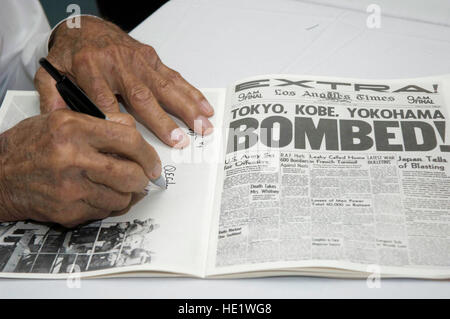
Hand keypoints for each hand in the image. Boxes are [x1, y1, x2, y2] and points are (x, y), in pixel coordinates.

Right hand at [0, 110, 159, 227]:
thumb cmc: (31, 145)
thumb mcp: (62, 119)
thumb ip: (101, 122)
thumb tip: (135, 131)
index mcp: (73, 128)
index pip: (128, 139)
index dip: (147, 153)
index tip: (152, 161)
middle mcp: (72, 158)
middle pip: (130, 173)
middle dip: (144, 177)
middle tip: (144, 176)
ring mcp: (70, 188)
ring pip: (122, 197)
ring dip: (128, 193)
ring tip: (120, 185)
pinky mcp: (68, 211)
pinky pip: (105, 212)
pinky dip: (110, 205)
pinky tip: (100, 194)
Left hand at [34, 16, 213, 148]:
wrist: (87, 28)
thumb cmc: (73, 54)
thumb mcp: (51, 72)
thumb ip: (52, 96)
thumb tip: (58, 121)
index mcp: (90, 69)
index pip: (104, 99)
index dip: (117, 120)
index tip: (130, 140)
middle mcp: (118, 64)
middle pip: (142, 96)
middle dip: (162, 120)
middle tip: (178, 140)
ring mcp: (139, 62)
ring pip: (165, 87)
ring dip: (186, 108)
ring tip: (202, 126)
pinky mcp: (152, 60)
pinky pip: (174, 77)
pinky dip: (191, 93)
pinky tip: (203, 107)